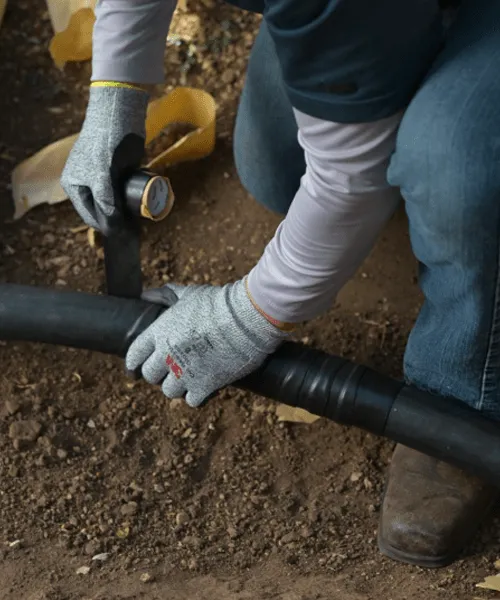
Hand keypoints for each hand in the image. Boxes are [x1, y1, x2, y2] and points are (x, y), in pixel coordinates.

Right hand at [61, 85, 148, 233]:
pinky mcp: (116, 172)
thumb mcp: (103, 175)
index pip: (91, 216)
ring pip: (114, 203)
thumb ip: (105, 200)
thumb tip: (111, 226)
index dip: (108, 227)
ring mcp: (101, 178)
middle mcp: (85, 184)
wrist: (119, 113)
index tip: (126, 235)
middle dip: (117, 220)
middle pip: (103, 211)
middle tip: (136, 229)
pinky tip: (142, 206)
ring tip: (140, 220)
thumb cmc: (106, 144)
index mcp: (74, 186)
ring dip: (125, 212)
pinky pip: (123, 192)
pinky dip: (131, 200)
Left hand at [125, 279, 288, 406]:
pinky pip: (191, 400)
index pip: (134, 355)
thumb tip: (145, 295)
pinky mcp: (204, 386)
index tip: (135, 369)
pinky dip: (197, 395)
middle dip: (159, 373)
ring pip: (168, 391)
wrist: (246, 318)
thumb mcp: (189, 294)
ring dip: (178, 386)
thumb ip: (166, 295)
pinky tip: (205, 387)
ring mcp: (184, 373)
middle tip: (171, 370)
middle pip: (150, 375)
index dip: (134, 363)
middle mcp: (167, 355)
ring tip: (189, 378)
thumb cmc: (219, 303)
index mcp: (159, 332)